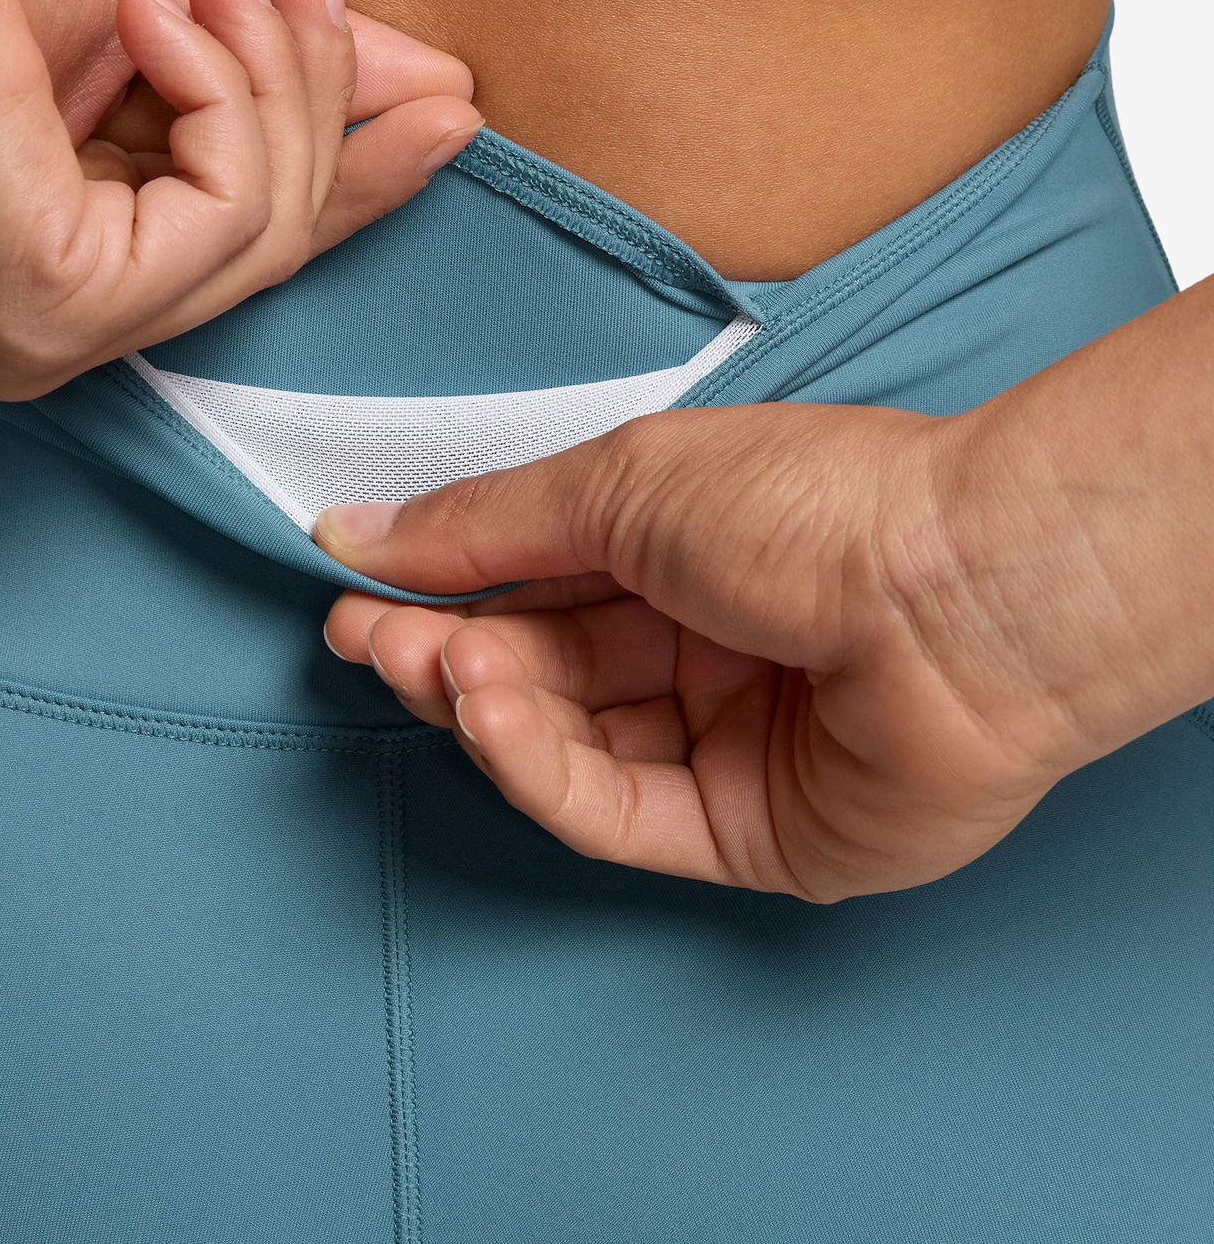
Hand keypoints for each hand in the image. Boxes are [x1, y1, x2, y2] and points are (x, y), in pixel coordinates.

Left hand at [0, 0, 479, 399]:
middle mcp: (42, 333)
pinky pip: (226, 214)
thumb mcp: (185, 15)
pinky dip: (220, 94)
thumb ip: (297, 77)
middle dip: (318, 101)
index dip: (351, 176)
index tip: (448, 106)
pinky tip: (153, 16)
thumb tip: (441, 96)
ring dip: (271, 78)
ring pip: (261, 234)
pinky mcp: (50, 307)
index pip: (239, 242)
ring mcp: (41, 339)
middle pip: (269, 245)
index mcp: (56, 274)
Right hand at [318, 338, 1213, 900]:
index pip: (528, 587)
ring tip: (434, 664)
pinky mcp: (746, 833)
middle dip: (444, 654)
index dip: (437, 593)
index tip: (353, 592)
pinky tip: (494, 717)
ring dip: (486, 708)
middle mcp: (695, 651)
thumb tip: (353, 530)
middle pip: (537, 673)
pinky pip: (616, 813)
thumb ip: (485, 522)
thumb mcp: (622, 483)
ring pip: (566, 747)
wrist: (965, 590)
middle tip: (371, 637)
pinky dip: (542, 770)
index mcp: (675, 556)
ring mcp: (721, 746)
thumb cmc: (810, 503)